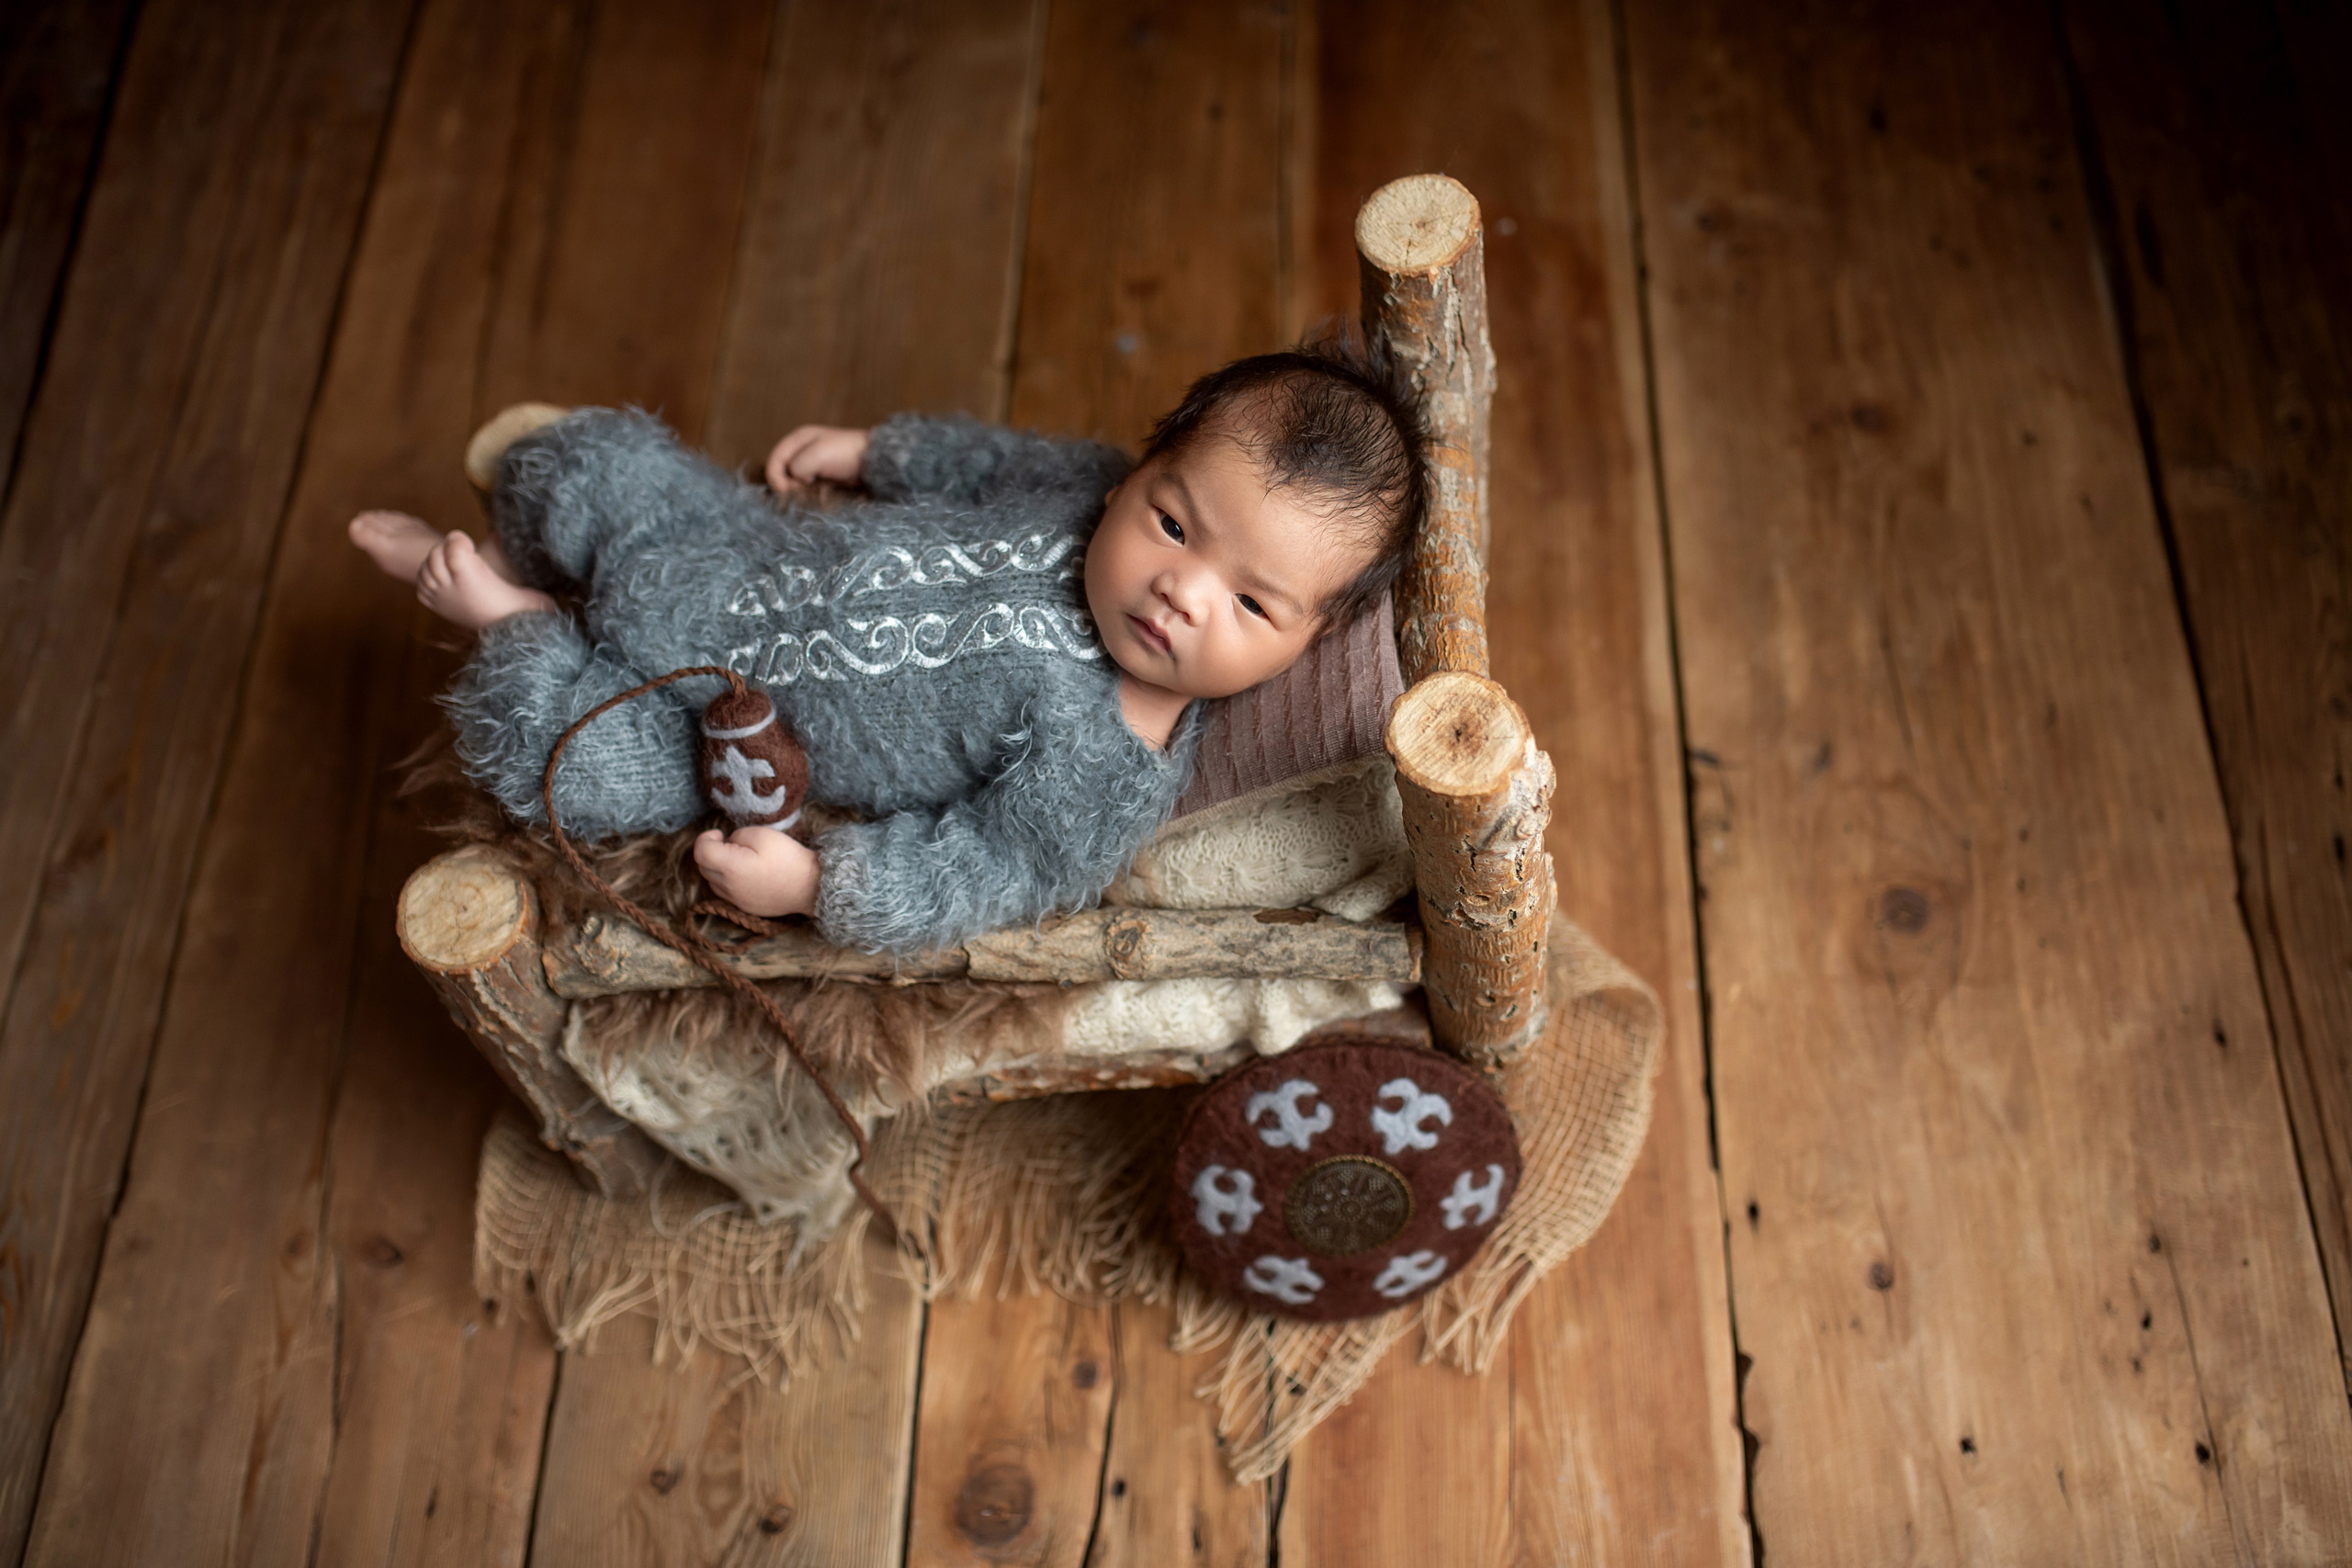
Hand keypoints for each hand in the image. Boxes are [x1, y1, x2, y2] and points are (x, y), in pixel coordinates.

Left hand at [694, 825, 819, 917]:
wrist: (810, 887)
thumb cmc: (788, 858)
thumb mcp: (762, 834)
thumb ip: (737, 835)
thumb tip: (729, 844)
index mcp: (730, 867)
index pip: (700, 852)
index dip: (706, 838)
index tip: (720, 833)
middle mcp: (728, 887)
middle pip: (703, 867)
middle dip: (711, 851)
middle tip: (731, 843)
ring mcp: (736, 900)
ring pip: (712, 881)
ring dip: (718, 867)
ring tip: (739, 859)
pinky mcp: (745, 908)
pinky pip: (725, 892)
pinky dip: (727, 881)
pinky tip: (746, 874)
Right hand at [766, 424, 869, 494]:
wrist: (875, 462)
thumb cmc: (845, 454)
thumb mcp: (816, 455)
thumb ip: (797, 466)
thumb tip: (796, 479)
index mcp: (798, 439)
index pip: (774, 460)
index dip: (775, 477)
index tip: (787, 490)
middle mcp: (803, 451)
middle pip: (783, 473)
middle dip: (788, 486)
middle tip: (802, 493)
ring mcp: (814, 466)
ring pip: (795, 484)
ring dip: (800, 493)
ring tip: (812, 496)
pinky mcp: (824, 478)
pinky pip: (809, 489)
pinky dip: (810, 495)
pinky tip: (819, 497)